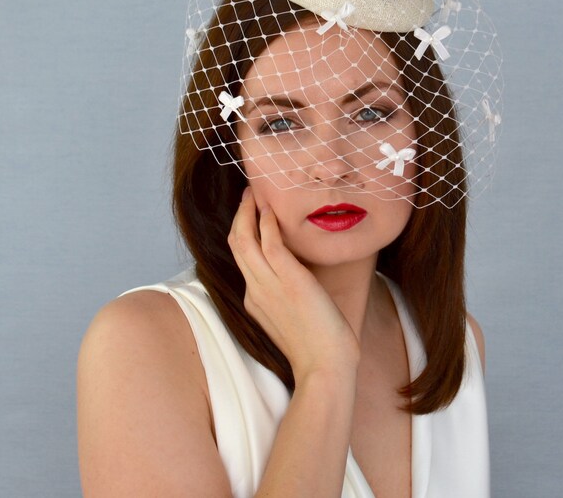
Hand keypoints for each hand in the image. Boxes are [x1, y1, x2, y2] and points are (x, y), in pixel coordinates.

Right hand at [227, 188, 360, 382]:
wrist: (326, 368)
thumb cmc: (319, 348)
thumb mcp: (295, 318)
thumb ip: (288, 297)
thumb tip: (299, 279)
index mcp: (255, 301)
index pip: (243, 260)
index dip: (244, 234)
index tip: (251, 217)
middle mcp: (255, 290)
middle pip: (236, 245)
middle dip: (240, 216)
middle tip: (247, 195)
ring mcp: (268, 285)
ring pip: (244, 239)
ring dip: (248, 212)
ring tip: (254, 193)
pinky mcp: (289, 279)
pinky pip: (269, 242)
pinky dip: (267, 222)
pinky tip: (272, 209)